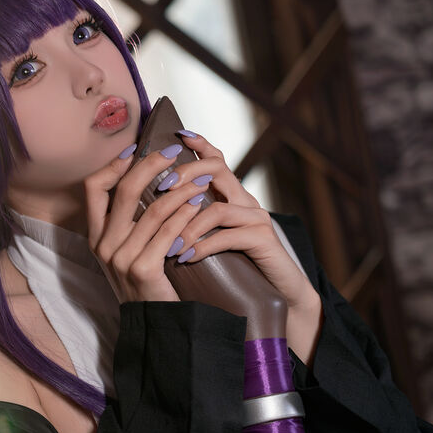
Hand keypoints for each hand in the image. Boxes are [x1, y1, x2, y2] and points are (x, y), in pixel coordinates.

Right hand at [84, 145, 211, 303]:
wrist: (156, 323)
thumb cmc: (148, 281)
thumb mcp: (128, 250)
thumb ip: (129, 220)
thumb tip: (145, 176)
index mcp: (95, 236)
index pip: (93, 188)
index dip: (113, 164)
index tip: (137, 148)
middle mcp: (103, 245)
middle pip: (123, 191)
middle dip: (151, 165)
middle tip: (174, 151)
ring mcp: (120, 258)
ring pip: (151, 209)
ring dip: (179, 188)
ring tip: (198, 177)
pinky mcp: (143, 269)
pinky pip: (167, 232)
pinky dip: (185, 213)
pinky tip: (199, 203)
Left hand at [165, 132, 322, 361]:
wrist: (277, 297)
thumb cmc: (238, 269)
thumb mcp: (212, 239)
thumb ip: (193, 221)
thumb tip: (154, 211)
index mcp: (232, 196)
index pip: (217, 159)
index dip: (199, 145)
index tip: (176, 136)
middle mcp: (246, 201)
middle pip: (217, 170)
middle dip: (185, 177)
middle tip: (160, 191)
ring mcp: (256, 219)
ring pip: (217, 208)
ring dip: (187, 224)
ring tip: (166, 242)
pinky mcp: (263, 241)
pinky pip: (228, 236)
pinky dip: (203, 246)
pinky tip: (185, 257)